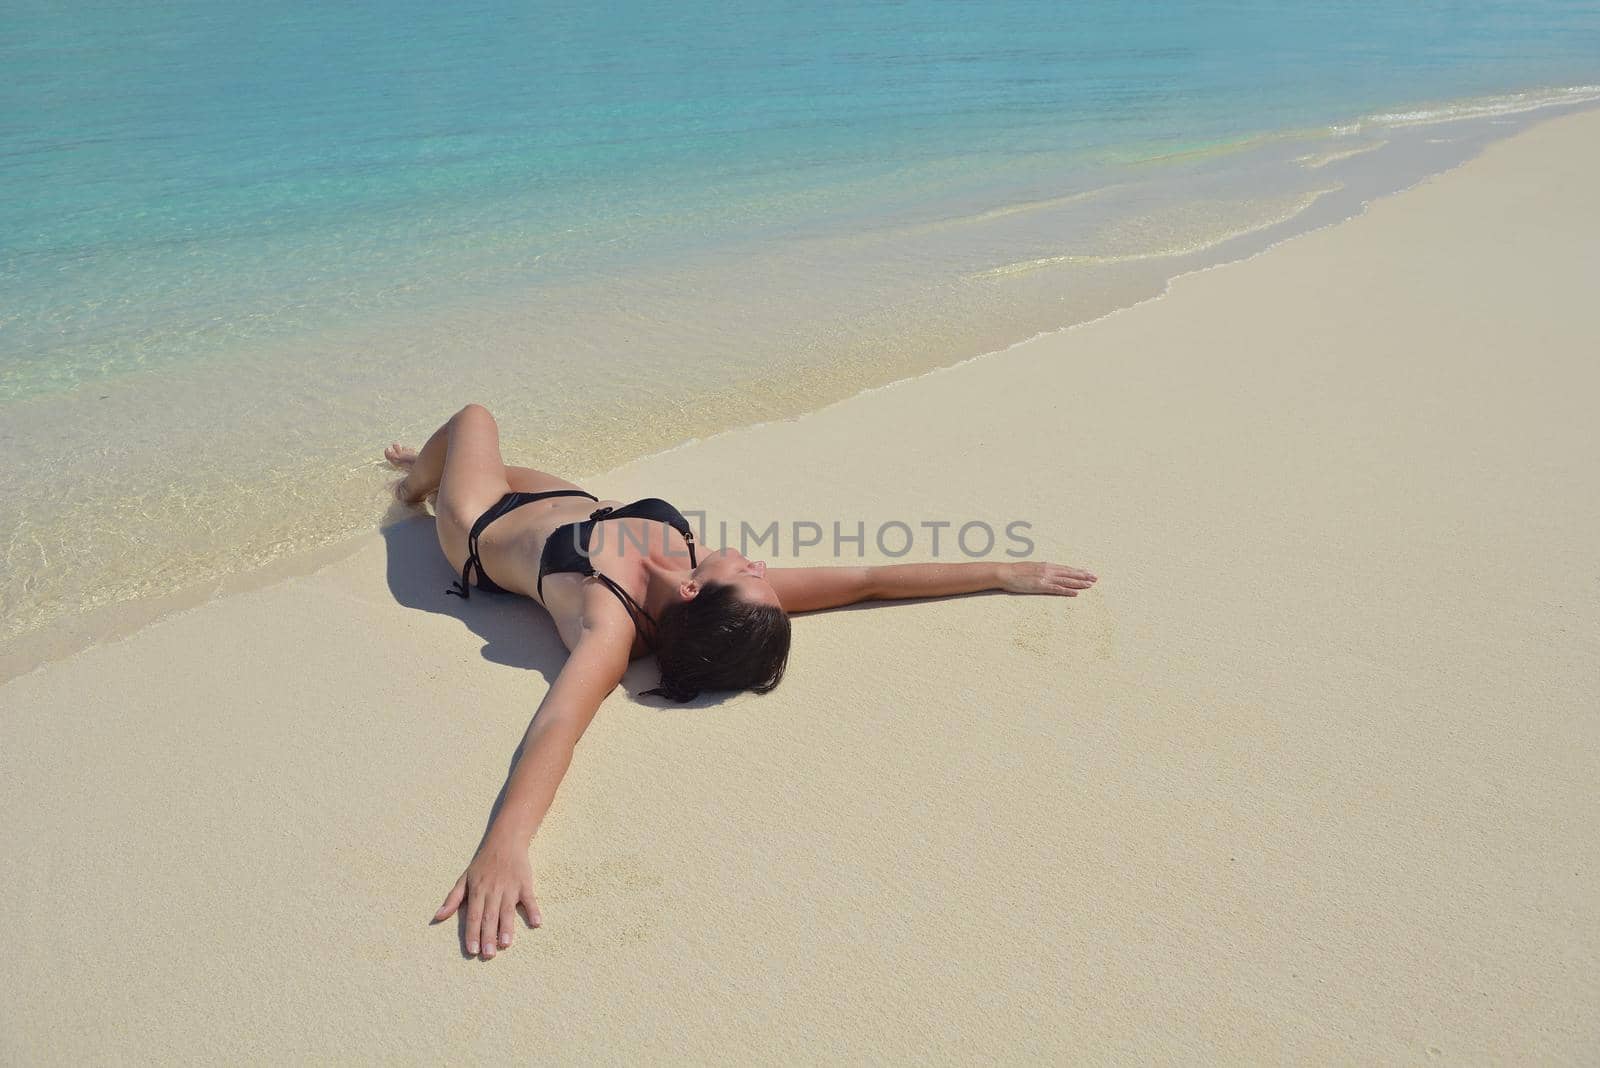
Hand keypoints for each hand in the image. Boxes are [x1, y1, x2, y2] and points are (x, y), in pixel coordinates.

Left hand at [433, 832, 542, 958]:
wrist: (505, 841)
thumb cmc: (483, 863)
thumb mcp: (464, 879)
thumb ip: (452, 899)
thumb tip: (437, 917)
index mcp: (477, 891)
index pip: (473, 916)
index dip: (472, 934)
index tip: (472, 951)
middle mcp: (492, 890)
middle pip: (489, 917)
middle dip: (488, 936)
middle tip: (488, 955)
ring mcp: (510, 887)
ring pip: (507, 910)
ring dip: (507, 927)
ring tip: (505, 944)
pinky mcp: (525, 883)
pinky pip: (530, 898)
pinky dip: (533, 910)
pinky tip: (536, 922)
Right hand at [1000, 561, 1097, 595]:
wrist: (1005, 572)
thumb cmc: (1015, 571)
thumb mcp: (1031, 567)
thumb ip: (1041, 569)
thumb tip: (1048, 571)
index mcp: (1046, 565)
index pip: (1066, 568)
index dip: (1078, 571)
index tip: (1088, 572)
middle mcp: (1048, 570)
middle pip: (1069, 573)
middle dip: (1083, 576)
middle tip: (1096, 578)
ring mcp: (1045, 578)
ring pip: (1066, 580)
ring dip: (1079, 583)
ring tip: (1090, 585)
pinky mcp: (1040, 586)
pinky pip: (1057, 589)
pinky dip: (1067, 591)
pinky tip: (1076, 593)